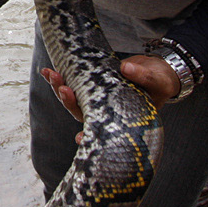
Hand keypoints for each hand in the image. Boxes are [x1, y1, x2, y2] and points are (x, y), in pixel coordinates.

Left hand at [40, 54, 181, 129]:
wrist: (157, 70)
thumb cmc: (160, 82)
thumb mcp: (158, 81)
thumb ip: (145, 77)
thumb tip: (126, 68)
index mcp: (119, 118)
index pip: (101, 130)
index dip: (89, 136)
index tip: (78, 138)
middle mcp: (104, 110)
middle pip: (80, 112)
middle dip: (68, 100)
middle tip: (63, 87)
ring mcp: (95, 97)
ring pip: (73, 98)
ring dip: (59, 87)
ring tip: (51, 74)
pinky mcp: (91, 83)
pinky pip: (72, 82)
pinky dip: (60, 78)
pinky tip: (48, 71)